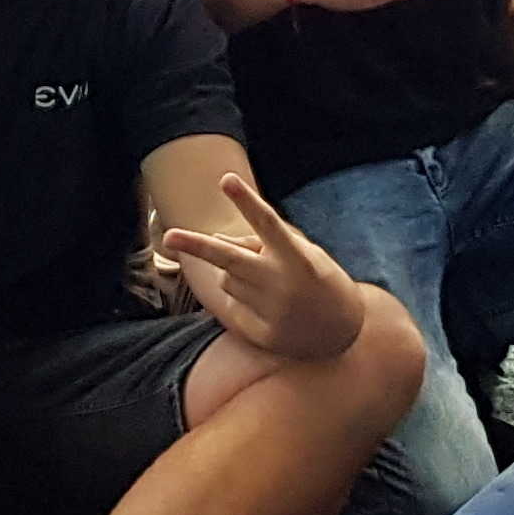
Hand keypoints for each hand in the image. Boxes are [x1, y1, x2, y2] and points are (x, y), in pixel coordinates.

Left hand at [161, 172, 369, 362]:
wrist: (344, 333)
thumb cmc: (321, 281)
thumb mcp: (304, 254)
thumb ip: (263, 244)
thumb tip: (218, 238)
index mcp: (297, 258)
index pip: (267, 223)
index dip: (246, 200)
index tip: (226, 179)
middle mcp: (281, 284)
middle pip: (230, 259)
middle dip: (197, 246)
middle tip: (169, 236)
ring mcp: (270, 312)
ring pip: (227, 279)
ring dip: (234, 274)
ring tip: (267, 284)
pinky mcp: (261, 335)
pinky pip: (232, 306)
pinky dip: (242, 301)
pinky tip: (268, 309)